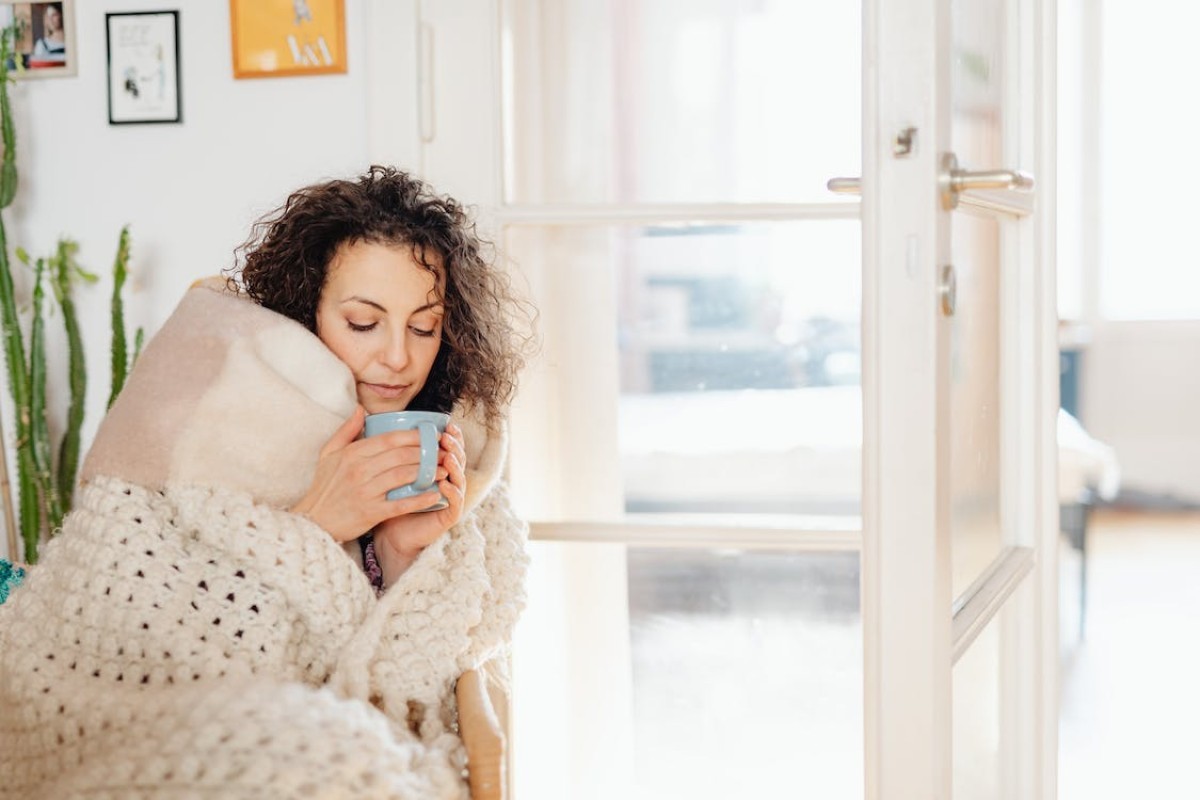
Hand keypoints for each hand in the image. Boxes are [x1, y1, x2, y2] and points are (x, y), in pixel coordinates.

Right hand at [290, 406, 451, 541]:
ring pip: (404, 476)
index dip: (414, 436)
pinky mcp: (370, 512)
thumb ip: (346, 430)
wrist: (313, 521)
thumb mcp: (328, 454)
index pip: (390, 439)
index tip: (432, 435)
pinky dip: (420, 499)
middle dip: (427, 452)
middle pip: (401, 455)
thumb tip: (360, 409)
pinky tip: (435, 495)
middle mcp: (359, 470)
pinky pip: (401, 504)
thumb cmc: (324, 486)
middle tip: (444, 452)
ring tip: (444, 470)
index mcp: (352, 454)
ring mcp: (365, 491)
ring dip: (428, 472)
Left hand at [373, 422, 466, 582]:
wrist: (388, 535)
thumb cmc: (382, 501)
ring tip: (449, 456)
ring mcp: (448, 498)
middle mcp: (444, 480)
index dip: (449, 435)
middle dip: (455, 446)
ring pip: (459, 478)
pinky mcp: (448, 516)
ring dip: (456, 466)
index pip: (446, 446)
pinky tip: (444, 485)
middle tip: (447, 437)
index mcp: (431, 467)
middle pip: (457, 458)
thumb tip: (362, 410)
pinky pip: (455, 503)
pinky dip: (452, 493)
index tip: (443, 425)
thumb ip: (371, 442)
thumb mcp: (375, 469)